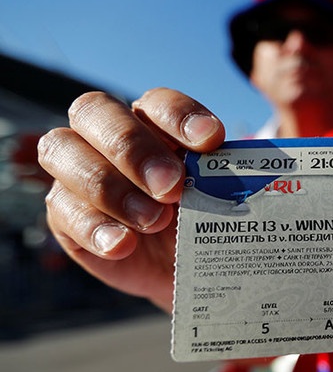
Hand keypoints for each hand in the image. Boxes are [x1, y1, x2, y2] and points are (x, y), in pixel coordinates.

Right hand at [38, 88, 225, 310]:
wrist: (187, 269)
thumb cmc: (203, 218)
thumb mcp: (215, 195)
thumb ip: (218, 175)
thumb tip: (233, 163)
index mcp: (151, 122)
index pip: (155, 101)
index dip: (179, 115)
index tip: (211, 140)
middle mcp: (106, 135)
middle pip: (95, 112)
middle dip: (134, 148)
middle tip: (172, 186)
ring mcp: (77, 171)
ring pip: (64, 154)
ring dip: (113, 188)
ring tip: (154, 221)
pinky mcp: (63, 213)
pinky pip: (60, 209)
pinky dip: (93, 227)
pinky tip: (123, 245)